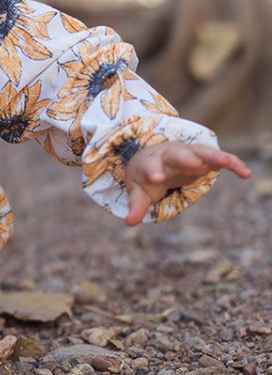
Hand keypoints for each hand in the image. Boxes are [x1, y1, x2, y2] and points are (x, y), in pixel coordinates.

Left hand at [123, 140, 250, 225]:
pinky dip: (232, 163)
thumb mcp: (139, 190)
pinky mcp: (204, 157)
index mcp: (151, 162)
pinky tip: (245, 173)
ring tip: (226, 164)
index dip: (153, 170)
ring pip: (201, 152)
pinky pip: (219, 158)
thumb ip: (136, 205)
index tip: (155, 177)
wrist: (155, 157)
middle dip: (184, 159)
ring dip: (213, 157)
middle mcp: (170, 155)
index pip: (150, 165)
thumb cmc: (146, 176)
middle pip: (177, 154)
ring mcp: (189, 154)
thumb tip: (130, 222)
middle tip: (193, 164)